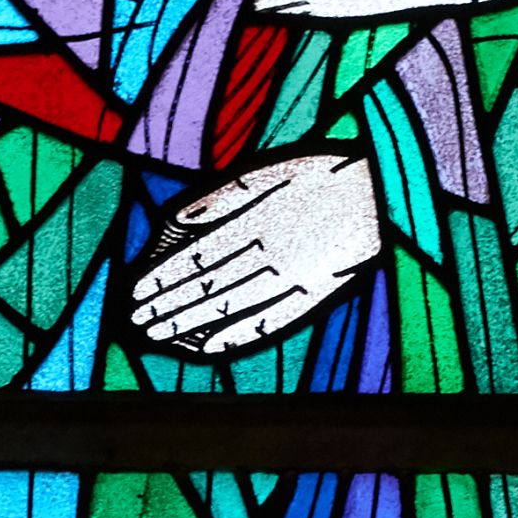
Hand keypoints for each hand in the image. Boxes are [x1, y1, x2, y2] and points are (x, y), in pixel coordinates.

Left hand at [128, 146, 385, 356]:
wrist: (384, 194)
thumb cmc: (321, 175)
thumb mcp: (270, 172)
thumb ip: (222, 198)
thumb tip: (175, 222)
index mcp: (259, 221)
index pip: (198, 258)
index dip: (162, 278)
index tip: (134, 293)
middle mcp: (273, 255)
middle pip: (208, 287)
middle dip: (167, 306)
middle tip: (135, 322)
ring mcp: (294, 280)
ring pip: (232, 308)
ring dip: (190, 324)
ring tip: (158, 335)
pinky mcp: (313, 297)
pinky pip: (268, 322)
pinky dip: (235, 336)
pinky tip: (206, 346)